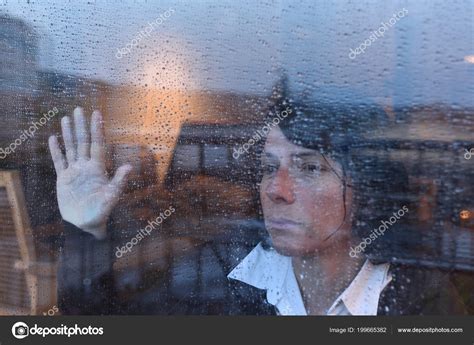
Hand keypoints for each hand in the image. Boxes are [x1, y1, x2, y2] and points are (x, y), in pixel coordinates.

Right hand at [48, 107, 131, 238]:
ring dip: (69, 133)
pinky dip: (56, 150)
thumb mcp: (111, 196)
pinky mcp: (64, 178)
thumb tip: (129, 167)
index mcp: (98, 168)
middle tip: (78, 109)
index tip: (96, 114)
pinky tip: (53, 138)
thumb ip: (118, 181)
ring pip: (71, 148)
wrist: (85, 224)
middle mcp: (86, 166)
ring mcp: (75, 171)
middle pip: (83, 142)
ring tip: (66, 118)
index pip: (97, 144)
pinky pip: (59, 161)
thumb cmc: (101, 212)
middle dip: (81, 126)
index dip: (97, 129)